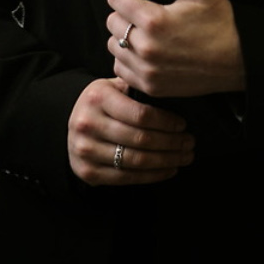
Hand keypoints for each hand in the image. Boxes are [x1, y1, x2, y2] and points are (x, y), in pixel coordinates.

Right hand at [67, 77, 194, 184]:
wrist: (73, 123)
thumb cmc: (102, 103)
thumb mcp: (114, 86)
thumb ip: (137, 88)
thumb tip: (172, 94)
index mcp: (98, 98)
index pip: (141, 114)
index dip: (166, 122)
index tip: (183, 125)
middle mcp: (88, 124)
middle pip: (141, 139)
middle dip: (172, 143)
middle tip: (190, 142)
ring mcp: (85, 150)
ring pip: (136, 160)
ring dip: (166, 161)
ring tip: (184, 156)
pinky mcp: (88, 172)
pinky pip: (126, 177)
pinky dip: (152, 176)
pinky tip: (169, 169)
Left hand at [106, 0, 246, 97]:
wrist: (237, 63)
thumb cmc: (222, 25)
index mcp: (155, 20)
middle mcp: (146, 47)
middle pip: (112, 22)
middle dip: (125, 14)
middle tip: (145, 14)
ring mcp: (146, 69)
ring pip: (114, 46)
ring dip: (124, 37)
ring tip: (145, 33)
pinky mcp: (148, 86)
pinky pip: (120, 68)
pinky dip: (128, 59)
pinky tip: (146, 52)